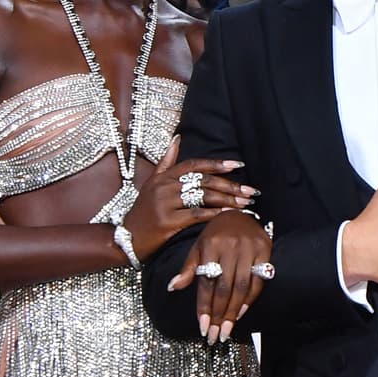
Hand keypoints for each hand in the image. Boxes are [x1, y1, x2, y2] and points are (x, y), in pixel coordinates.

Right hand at [128, 137, 256, 260]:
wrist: (127, 238)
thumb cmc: (143, 212)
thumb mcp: (151, 183)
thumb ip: (166, 162)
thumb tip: (177, 138)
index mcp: (164, 176)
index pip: (194, 165)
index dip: (217, 164)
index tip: (237, 164)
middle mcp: (165, 186)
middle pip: (204, 181)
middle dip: (230, 185)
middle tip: (249, 191)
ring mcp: (165, 203)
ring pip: (203, 197)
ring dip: (228, 200)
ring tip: (245, 203)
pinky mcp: (168, 221)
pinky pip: (197, 214)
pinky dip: (216, 214)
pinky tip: (230, 214)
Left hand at [168, 210, 272, 342]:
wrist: (240, 213)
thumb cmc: (215, 234)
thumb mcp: (198, 247)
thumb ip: (188, 269)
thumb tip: (172, 287)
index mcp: (210, 245)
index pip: (206, 282)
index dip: (204, 306)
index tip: (202, 327)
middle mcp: (230, 247)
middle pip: (224, 288)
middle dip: (218, 315)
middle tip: (214, 335)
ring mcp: (249, 249)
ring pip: (241, 288)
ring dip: (233, 312)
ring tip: (226, 330)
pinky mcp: (265, 251)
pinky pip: (258, 281)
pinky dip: (249, 299)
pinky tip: (241, 313)